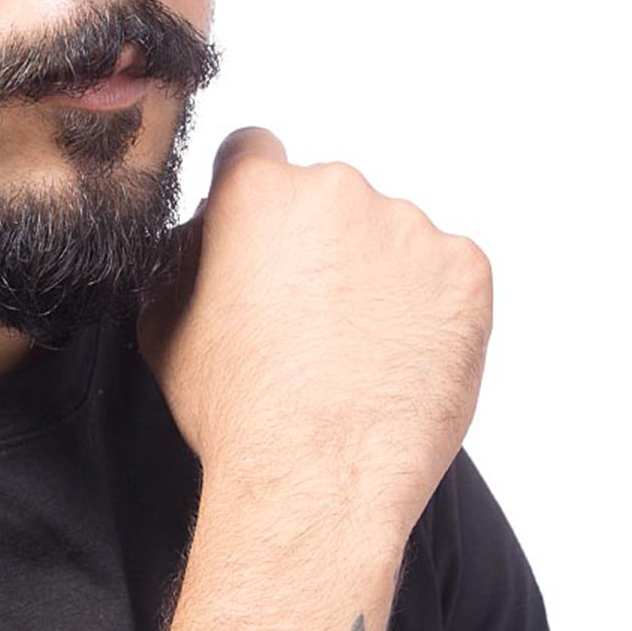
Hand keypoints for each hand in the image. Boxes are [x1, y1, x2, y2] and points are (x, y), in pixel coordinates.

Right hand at [137, 128, 493, 540]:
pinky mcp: (465, 271)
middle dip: (317, 244)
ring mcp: (410, 228)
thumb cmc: (238, 414)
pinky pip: (444, 275)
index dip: (251, 197)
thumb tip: (200, 244)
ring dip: (374, 277)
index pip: (253, 152)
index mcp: (258, 195)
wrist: (318, 479)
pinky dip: (425, 309)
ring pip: (390, 236)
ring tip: (354, 354)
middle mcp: (337, 192)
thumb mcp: (165, 332)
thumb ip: (182, 264)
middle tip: (307, 320)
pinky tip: (395, 361)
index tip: (259, 238)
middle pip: (326, 197)